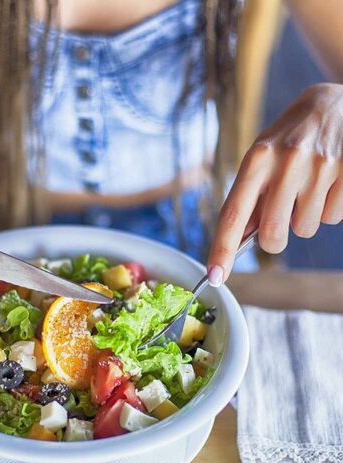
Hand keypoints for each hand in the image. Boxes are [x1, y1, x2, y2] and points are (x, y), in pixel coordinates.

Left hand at [207, 83, 342, 284]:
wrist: (335, 102)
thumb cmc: (289, 137)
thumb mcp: (262, 157)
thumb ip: (250, 195)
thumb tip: (240, 239)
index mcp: (257, 158)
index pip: (234, 214)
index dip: (223, 249)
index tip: (215, 276)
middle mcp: (287, 162)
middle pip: (272, 235)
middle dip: (273, 240)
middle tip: (279, 220)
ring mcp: (322, 167)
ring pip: (305, 229)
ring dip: (304, 219)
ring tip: (307, 188)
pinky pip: (333, 218)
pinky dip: (329, 209)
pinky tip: (328, 183)